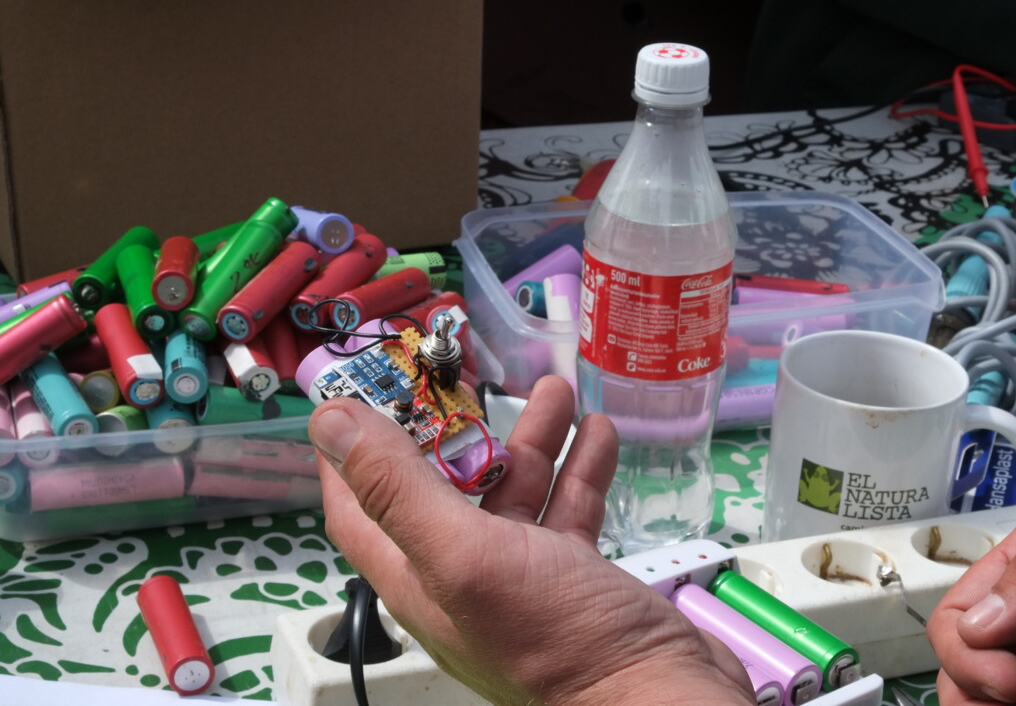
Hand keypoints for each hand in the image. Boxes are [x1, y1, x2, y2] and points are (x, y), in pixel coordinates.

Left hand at [309, 375, 753, 705]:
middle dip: (462, 428)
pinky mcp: (574, 575)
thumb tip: (330, 422)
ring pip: (515, 492)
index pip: (361, 506)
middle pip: (446, 487)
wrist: (653, 693)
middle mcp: (463, 576)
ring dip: (532, 439)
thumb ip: (398, 488)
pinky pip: (568, 511)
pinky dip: (579, 469)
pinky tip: (596, 432)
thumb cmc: (553, 634)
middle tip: (475, 373)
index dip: (352, 451)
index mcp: (418, 577)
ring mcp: (523, 576)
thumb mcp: (463, 553)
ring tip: (558, 389)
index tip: (363, 388)